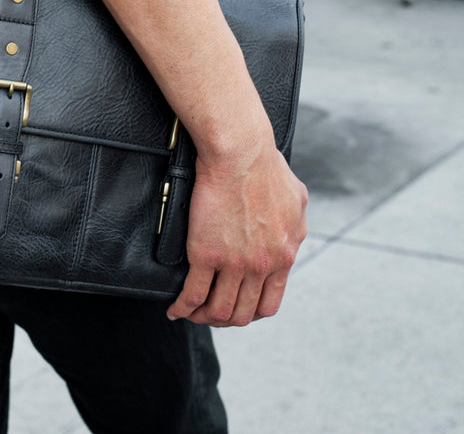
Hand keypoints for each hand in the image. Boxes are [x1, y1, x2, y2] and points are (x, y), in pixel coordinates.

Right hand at [167, 142, 307, 326]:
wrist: (241, 152)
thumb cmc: (265, 166)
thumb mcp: (296, 201)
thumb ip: (295, 224)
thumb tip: (292, 233)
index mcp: (284, 255)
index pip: (268, 303)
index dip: (249, 312)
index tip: (236, 308)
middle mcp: (262, 266)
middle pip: (243, 314)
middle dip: (224, 319)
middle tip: (210, 313)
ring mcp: (234, 263)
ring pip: (219, 310)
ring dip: (203, 318)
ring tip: (190, 313)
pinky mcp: (206, 254)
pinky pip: (193, 293)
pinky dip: (182, 308)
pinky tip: (175, 309)